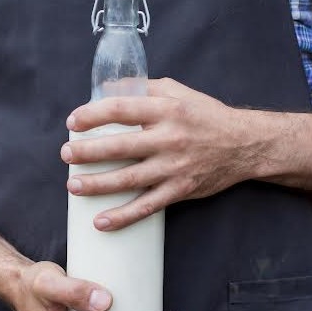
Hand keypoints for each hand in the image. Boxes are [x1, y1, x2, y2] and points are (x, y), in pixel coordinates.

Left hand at [62, 78, 255, 230]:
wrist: (245, 145)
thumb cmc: (206, 115)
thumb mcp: (177, 92)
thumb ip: (143, 89)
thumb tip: (108, 88)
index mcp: (167, 110)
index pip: (122, 109)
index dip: (93, 115)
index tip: (73, 122)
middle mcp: (169, 138)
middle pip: (120, 146)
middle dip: (87, 152)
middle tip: (66, 155)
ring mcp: (175, 167)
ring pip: (129, 179)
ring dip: (98, 185)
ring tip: (73, 186)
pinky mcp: (180, 190)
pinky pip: (148, 206)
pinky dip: (124, 216)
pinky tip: (102, 222)